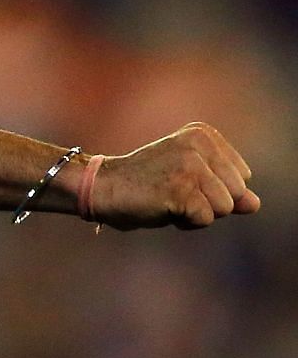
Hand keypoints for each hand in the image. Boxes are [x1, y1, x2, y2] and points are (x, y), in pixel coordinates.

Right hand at [88, 122, 260, 230]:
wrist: (102, 187)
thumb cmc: (147, 185)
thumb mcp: (191, 181)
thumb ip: (226, 189)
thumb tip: (254, 204)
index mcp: (204, 135)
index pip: (242, 177)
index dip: (215, 190)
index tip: (181, 182)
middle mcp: (200, 144)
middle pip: (238, 193)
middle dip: (211, 204)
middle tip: (174, 193)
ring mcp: (191, 166)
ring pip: (225, 208)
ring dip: (198, 214)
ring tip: (169, 200)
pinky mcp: (181, 189)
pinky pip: (206, 219)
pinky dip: (186, 222)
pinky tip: (163, 208)